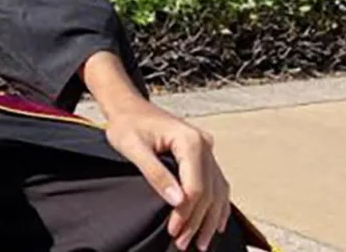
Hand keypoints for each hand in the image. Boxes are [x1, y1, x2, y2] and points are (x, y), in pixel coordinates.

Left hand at [104, 102, 230, 251]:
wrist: (128, 107)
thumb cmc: (126, 125)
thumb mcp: (133, 148)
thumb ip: (155, 173)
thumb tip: (178, 201)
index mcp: (189, 140)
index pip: (196, 186)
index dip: (187, 213)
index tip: (175, 232)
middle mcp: (204, 144)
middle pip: (208, 191)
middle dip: (197, 221)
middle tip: (184, 244)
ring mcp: (206, 149)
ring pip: (217, 190)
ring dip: (209, 219)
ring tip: (200, 243)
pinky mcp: (203, 154)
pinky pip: (217, 183)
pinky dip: (218, 205)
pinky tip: (216, 224)